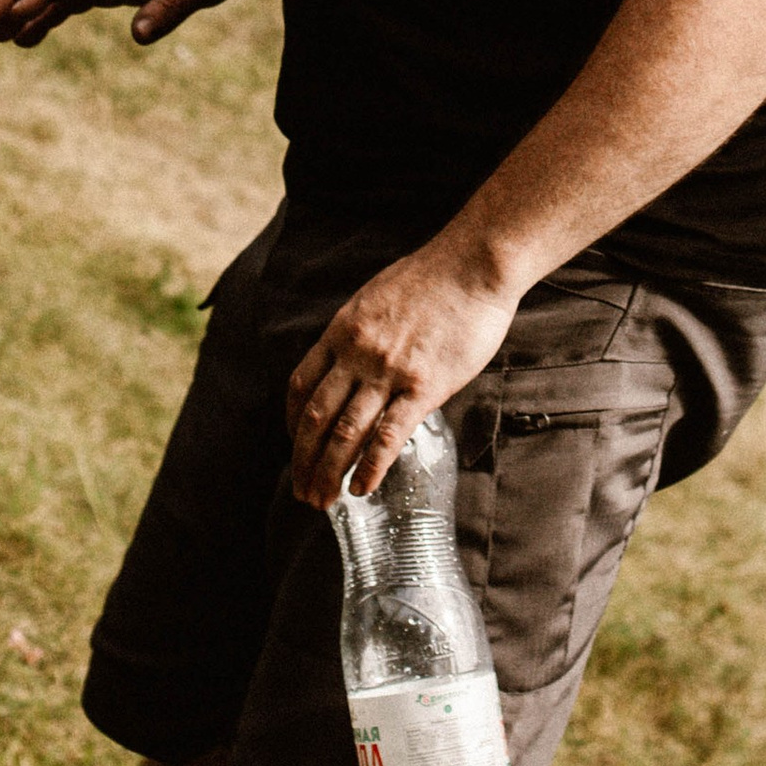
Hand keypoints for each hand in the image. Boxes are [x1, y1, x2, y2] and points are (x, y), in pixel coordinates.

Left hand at [285, 243, 521, 510]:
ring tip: (323, 501)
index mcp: (342, 330)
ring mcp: (388, 371)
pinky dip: (369, 467)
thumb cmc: (432, 277)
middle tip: (301, 491)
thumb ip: (361, 332)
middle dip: (303, 461)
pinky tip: (361, 489)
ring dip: (328, 472)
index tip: (294, 445)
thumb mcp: (377, 297)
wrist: (473, 265)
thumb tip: (355, 360)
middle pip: (315, 418)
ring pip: (344, 433)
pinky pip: (387, 436)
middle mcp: (357, 354)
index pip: (300, 386)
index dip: (291, 423)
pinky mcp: (423, 387)